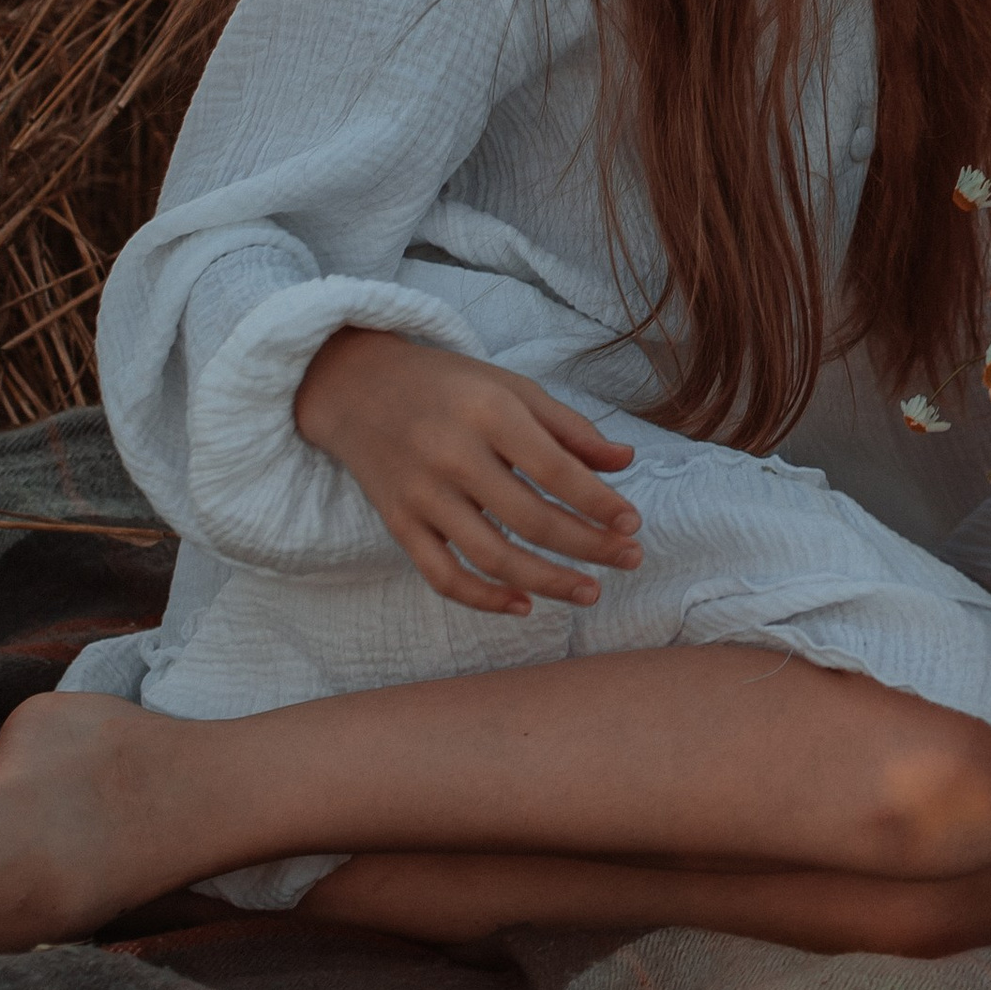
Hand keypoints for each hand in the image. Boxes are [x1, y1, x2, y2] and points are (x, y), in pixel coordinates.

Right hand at [292, 326, 643, 615]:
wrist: (357, 386)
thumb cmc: (448, 384)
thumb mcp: (512, 388)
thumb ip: (569, 427)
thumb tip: (625, 463)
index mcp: (488, 413)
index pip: (555, 470)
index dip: (599, 503)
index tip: (633, 524)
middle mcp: (452, 455)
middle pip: (530, 519)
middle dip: (588, 546)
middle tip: (630, 559)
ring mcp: (422, 494)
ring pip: (491, 555)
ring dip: (547, 581)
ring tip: (590, 592)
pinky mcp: (398, 523)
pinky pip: (442, 574)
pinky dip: (483, 598)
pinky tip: (523, 605)